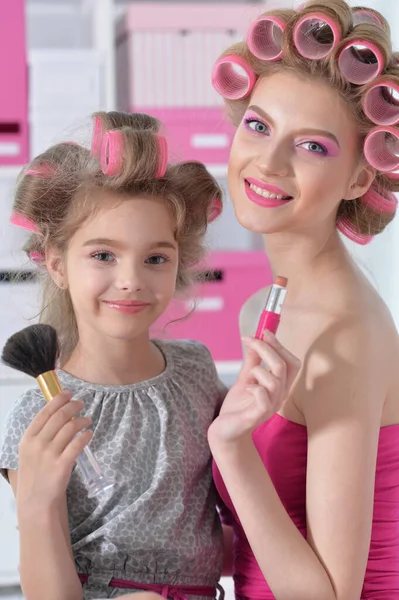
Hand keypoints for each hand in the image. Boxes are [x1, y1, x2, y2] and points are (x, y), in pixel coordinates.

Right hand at [16, 391, 92, 512]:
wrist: (36, 501)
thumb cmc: (36, 473)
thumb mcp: (30, 451)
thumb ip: (40, 434)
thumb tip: (59, 414)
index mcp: (28, 438)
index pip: (45, 412)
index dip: (59, 400)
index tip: (69, 393)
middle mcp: (37, 444)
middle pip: (59, 417)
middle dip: (73, 406)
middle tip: (81, 404)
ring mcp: (49, 455)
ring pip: (70, 428)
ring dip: (82, 421)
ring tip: (88, 420)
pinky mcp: (62, 466)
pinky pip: (77, 445)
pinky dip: (85, 436)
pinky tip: (89, 434)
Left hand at [208, 333, 299, 446]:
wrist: (225, 430)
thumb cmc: (238, 406)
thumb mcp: (245, 379)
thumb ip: (253, 362)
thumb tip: (256, 341)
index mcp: (280, 386)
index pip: (292, 362)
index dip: (280, 345)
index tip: (264, 331)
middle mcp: (279, 396)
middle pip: (283, 366)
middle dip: (267, 348)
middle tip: (250, 340)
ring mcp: (270, 406)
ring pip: (274, 380)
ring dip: (258, 369)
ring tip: (247, 376)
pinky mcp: (258, 415)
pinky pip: (263, 397)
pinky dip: (254, 387)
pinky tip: (246, 388)